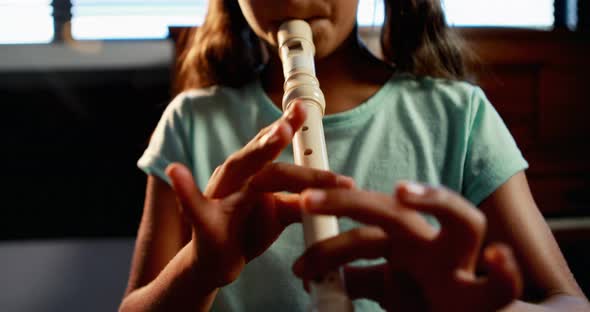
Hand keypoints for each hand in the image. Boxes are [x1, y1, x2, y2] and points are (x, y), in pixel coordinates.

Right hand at [165, 101, 354, 289]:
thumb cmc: (248, 231)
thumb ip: (301, 197)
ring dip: (255, 152)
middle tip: (292, 123)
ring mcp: (218, 196)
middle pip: (259, 154)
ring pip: (238, 171)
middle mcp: (235, 177)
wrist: (216, 262)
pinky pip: (194, 207)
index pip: (273, 145)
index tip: (305, 109)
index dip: (288, 126)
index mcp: (254, 173)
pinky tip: (177, 171)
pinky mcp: (204, 224)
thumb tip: (337, 190)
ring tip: (276, 135)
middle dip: (276, 137)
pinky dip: (185, 190)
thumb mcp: (279, 213)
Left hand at [293, 182, 522, 311]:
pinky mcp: (487, 300)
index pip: (363, 227)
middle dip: (352, 200)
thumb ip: (363, 279)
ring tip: (403, 193)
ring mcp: (462, 266)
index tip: (299, 248)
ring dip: (437, 200)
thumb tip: (323, 278)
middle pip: (394, 211)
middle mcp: (433, 246)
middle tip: (307, 201)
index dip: (330, 231)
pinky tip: (497, 259)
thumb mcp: (391, 289)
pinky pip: (501, 286)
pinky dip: (504, 275)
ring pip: (461, 220)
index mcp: (405, 243)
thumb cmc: (430, 302)